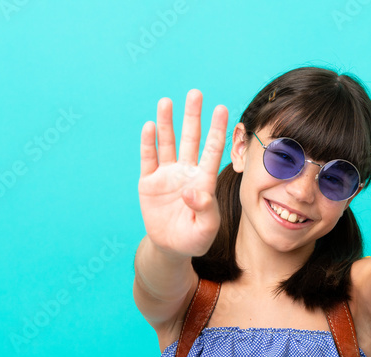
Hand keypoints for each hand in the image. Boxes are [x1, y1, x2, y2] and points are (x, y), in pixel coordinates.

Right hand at [139, 89, 227, 258]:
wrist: (170, 248)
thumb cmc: (194, 239)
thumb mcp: (206, 229)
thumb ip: (205, 210)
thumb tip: (191, 191)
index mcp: (204, 180)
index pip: (212, 150)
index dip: (217, 129)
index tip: (222, 108)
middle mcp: (186, 172)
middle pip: (191, 139)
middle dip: (193, 116)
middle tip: (196, 93)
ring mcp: (167, 175)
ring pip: (168, 143)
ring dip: (167, 123)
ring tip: (167, 101)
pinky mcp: (148, 182)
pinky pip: (148, 158)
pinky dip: (148, 143)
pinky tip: (150, 126)